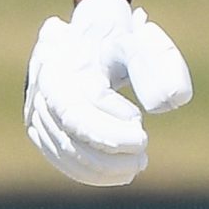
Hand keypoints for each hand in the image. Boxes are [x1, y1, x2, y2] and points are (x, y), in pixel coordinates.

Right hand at [23, 0, 192, 184]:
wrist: (89, 35)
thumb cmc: (118, 40)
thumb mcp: (140, 42)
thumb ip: (160, 63)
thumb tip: (172, 101)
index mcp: (59, 67)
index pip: (76, 112)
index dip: (107, 130)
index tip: (139, 124)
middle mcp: (41, 91)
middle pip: (70, 136)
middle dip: (109, 154)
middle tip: (143, 155)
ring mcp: (36, 111)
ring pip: (65, 152)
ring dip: (103, 168)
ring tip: (138, 163)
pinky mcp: (40, 129)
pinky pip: (61, 158)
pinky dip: (90, 172)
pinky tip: (120, 173)